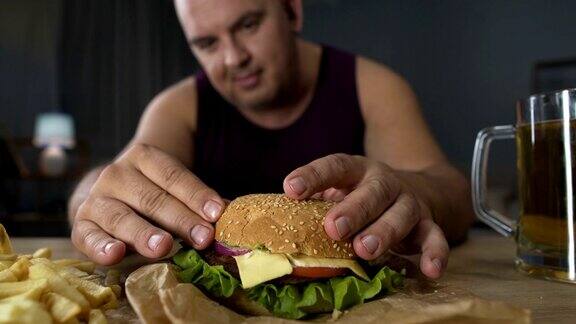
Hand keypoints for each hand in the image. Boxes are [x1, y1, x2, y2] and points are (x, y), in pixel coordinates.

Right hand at [71, 144, 224, 264]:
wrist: (110, 196)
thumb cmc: (152, 195)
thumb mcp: (174, 190)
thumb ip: (197, 202)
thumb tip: (230, 214)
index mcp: (144, 158)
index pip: (173, 175)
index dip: (196, 194)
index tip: (217, 212)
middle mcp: (117, 174)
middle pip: (152, 198)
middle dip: (180, 219)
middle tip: (203, 237)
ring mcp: (97, 199)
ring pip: (122, 217)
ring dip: (144, 233)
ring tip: (164, 246)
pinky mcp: (82, 225)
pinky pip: (88, 236)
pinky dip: (100, 246)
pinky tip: (115, 254)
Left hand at [283, 154, 448, 278]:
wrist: (419, 189)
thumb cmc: (363, 195)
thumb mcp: (340, 190)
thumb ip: (315, 203)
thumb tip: (275, 225)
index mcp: (357, 170)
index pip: (334, 166)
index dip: (313, 176)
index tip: (290, 188)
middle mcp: (384, 182)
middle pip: (372, 191)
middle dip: (353, 209)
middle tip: (333, 228)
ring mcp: (409, 201)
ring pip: (401, 213)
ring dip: (385, 231)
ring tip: (365, 250)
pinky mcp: (429, 223)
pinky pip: (435, 237)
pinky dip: (435, 253)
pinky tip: (429, 270)